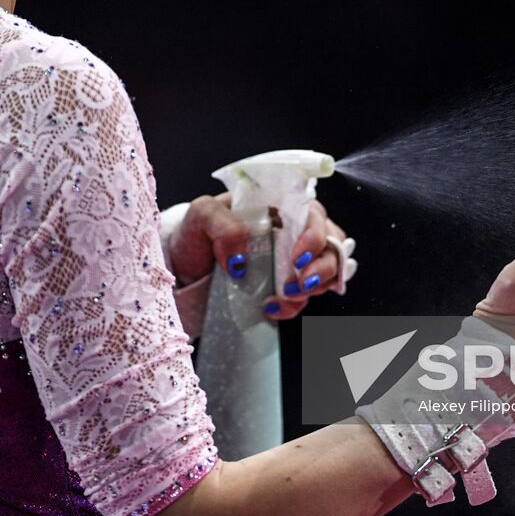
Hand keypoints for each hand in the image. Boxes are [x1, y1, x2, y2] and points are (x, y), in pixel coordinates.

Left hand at [167, 192, 350, 320]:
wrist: (184, 271)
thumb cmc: (196, 235)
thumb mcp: (200, 216)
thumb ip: (222, 225)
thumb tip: (242, 257)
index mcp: (277, 206)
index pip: (312, 212)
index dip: (315, 234)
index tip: (297, 257)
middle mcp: (292, 230)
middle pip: (330, 241)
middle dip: (322, 265)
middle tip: (299, 283)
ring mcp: (293, 258)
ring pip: (329, 268)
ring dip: (316, 285)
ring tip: (285, 297)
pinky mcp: (288, 284)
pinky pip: (308, 295)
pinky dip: (297, 305)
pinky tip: (273, 309)